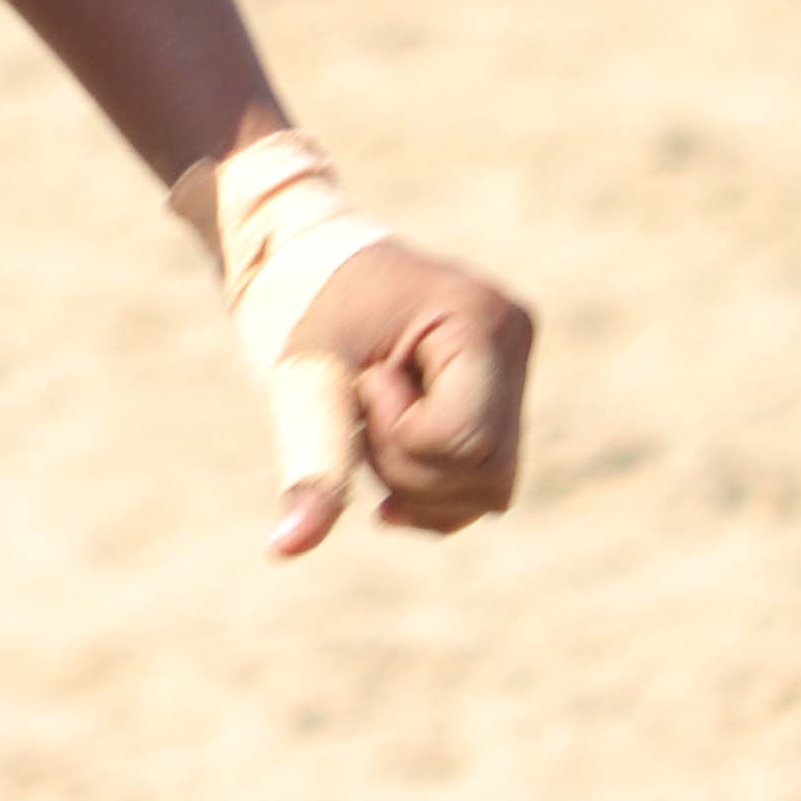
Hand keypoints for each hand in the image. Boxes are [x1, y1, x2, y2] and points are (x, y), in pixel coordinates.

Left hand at [295, 237, 536, 545]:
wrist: (293, 252)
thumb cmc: (294, 300)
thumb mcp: (302, 380)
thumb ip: (314, 462)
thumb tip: (286, 548)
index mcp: (482, 319)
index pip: (463, 440)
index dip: (396, 436)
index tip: (360, 377)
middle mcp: (514, 338)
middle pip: (485, 473)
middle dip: (406, 465)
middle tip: (360, 403)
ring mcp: (512, 364)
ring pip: (489, 488)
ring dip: (415, 479)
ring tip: (373, 413)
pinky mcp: (497, 389)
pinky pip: (484, 480)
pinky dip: (429, 487)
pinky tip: (384, 454)